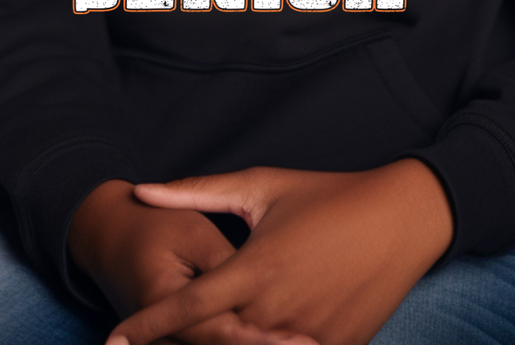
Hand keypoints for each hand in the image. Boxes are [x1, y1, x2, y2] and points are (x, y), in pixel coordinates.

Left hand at [109, 162, 453, 344]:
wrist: (401, 218)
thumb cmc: (326, 194)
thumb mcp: (260, 186)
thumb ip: (198, 192)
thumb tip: (143, 190)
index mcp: (255, 269)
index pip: (187, 308)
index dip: (146, 327)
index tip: (113, 340)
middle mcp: (276, 310)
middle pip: (214, 341)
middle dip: (181, 341)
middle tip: (147, 340)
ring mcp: (308, 337)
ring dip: (226, 344)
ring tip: (204, 332)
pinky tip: (255, 334)